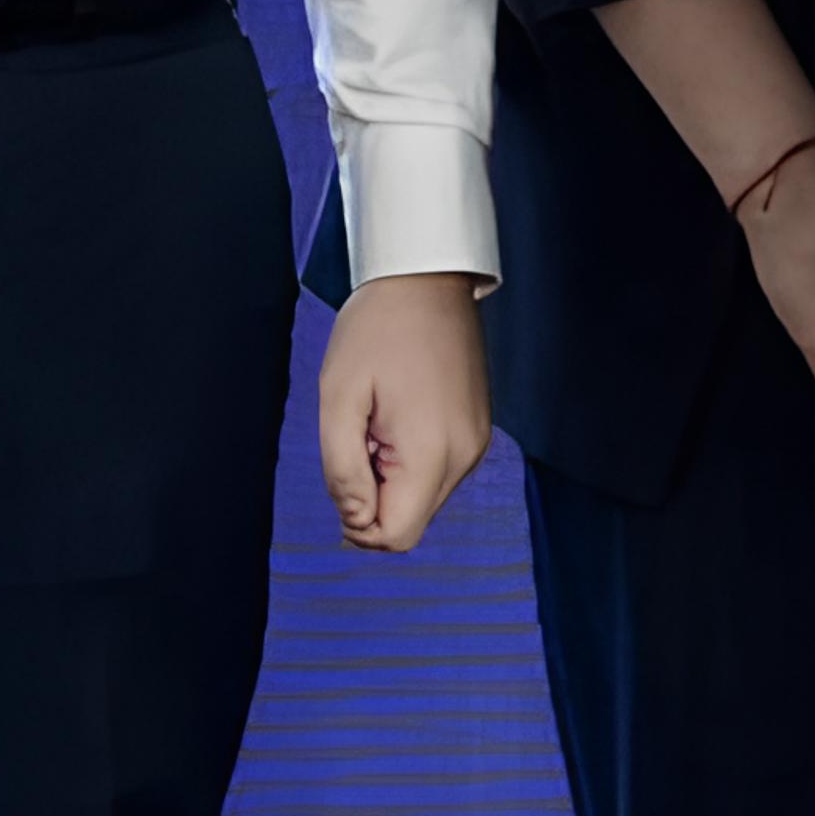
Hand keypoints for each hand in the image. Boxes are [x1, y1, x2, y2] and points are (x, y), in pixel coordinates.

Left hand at [315, 272, 494, 554]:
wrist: (426, 280)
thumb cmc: (376, 330)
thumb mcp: (338, 397)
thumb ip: (341, 467)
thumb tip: (355, 520)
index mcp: (431, 453)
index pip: (396, 535)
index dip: (357, 524)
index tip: (341, 477)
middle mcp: (464, 457)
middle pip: (410, 520)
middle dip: (372, 496)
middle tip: (358, 438)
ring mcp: (475, 444)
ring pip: (423, 497)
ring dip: (390, 476)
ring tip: (378, 420)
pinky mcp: (476, 430)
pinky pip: (437, 470)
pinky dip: (409, 460)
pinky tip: (397, 414)